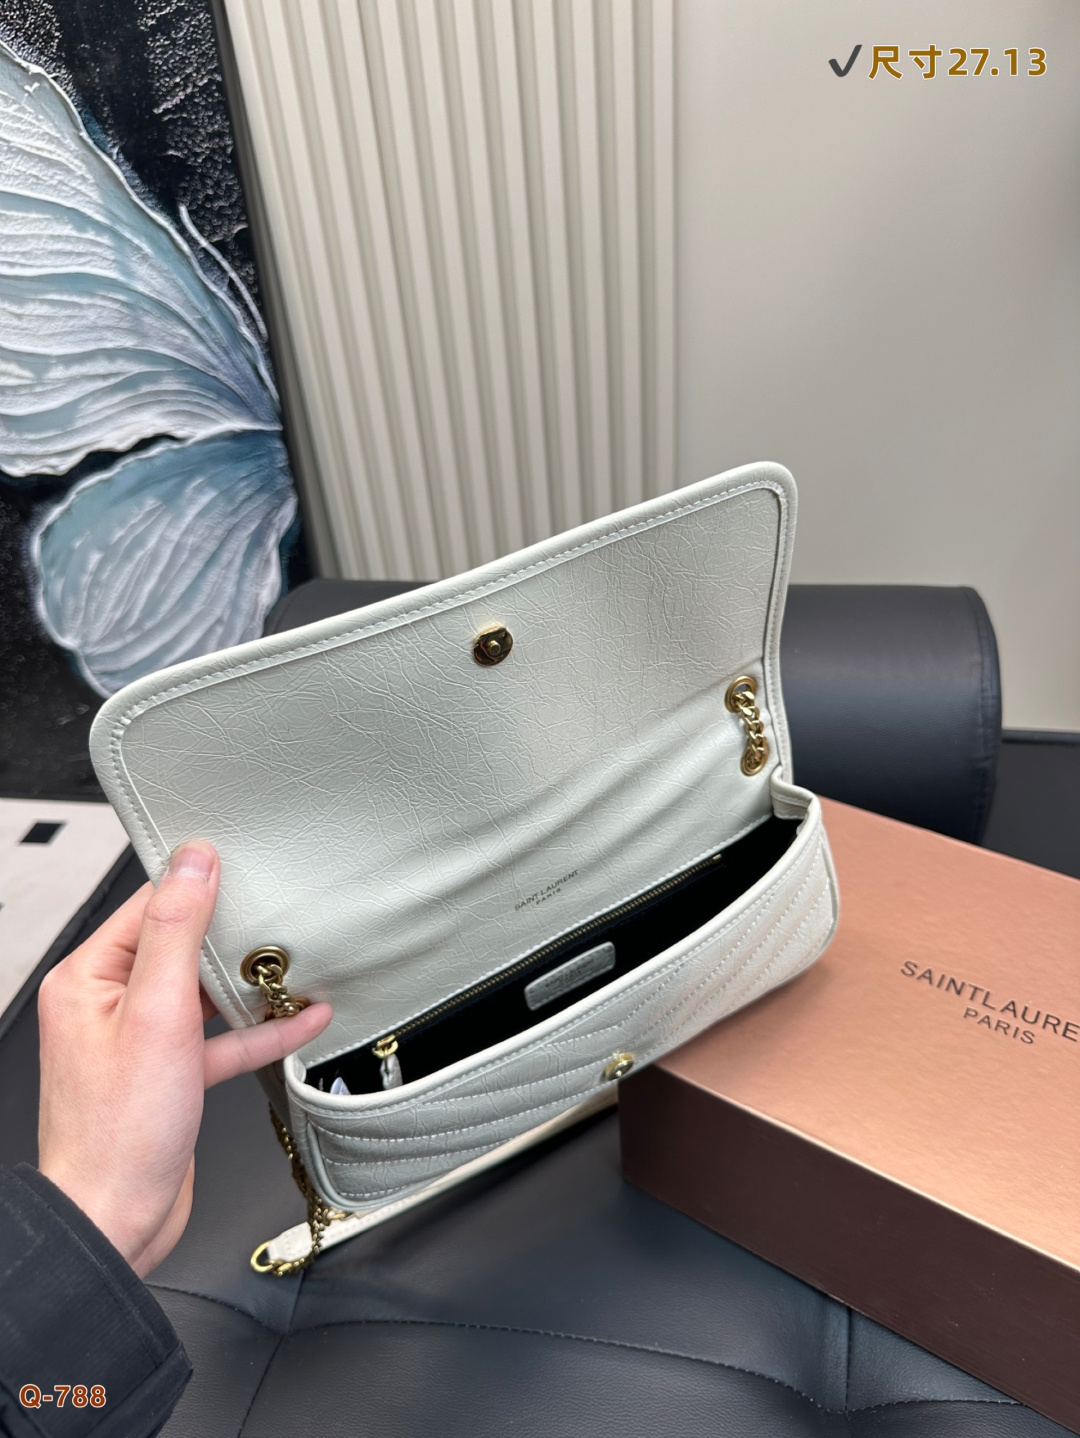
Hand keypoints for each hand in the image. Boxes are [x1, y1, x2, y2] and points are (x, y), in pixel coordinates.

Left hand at [37, 841, 330, 1276]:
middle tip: (276, 918)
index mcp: (88, 979)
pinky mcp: (169, 1074)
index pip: (147, 908)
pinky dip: (259, 1031)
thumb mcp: (157, 1014)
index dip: (196, 887)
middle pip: (180, 946)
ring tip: (295, 968)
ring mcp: (140, 1040)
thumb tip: (193, 863)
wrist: (117, 1220)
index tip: (241, 870)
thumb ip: (177, 933)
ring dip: (250, 987)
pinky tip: (300, 1020)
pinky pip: (219, 1039)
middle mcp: (109, 1005)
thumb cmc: (117, 1133)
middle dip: (232, 937)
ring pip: (204, 994)